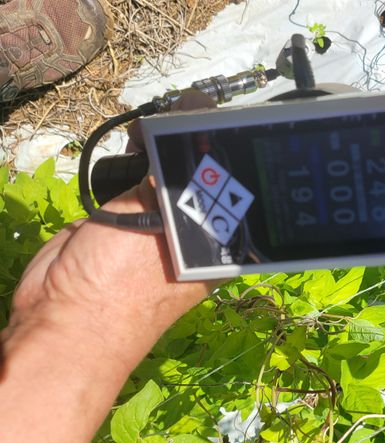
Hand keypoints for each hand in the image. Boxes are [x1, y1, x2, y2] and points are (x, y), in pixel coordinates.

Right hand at [0, 91, 220, 442]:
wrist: (63, 313)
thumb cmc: (126, 285)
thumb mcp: (165, 226)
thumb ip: (178, 174)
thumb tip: (194, 119)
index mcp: (225, 238)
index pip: (246, 184)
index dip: (243, 150)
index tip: (236, 118)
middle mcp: (200, 224)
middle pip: (212, 168)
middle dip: (202, 138)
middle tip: (188, 112)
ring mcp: (163, 215)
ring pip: (175, 162)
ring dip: (167, 138)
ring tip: (162, 120)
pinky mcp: (127, 208)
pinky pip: (141, 168)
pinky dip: (138, 148)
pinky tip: (136, 135)